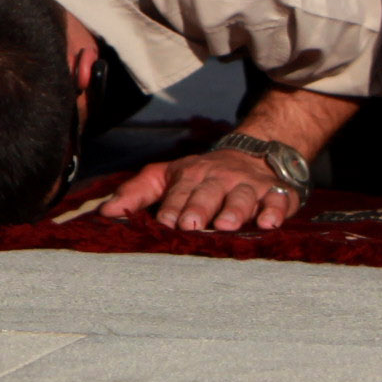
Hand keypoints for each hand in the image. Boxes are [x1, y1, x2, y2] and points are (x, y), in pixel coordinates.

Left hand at [98, 144, 301, 232]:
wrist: (254, 155)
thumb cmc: (201, 176)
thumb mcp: (166, 177)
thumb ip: (135, 193)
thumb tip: (103, 213)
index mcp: (191, 174)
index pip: (179, 190)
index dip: (172, 205)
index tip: (164, 221)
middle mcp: (220, 178)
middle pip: (208, 192)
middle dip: (199, 207)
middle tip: (190, 225)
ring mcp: (249, 186)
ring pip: (242, 197)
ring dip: (234, 211)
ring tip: (225, 226)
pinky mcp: (277, 194)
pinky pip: (278, 202)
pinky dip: (274, 211)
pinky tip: (269, 223)